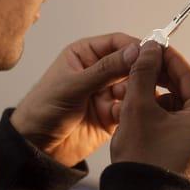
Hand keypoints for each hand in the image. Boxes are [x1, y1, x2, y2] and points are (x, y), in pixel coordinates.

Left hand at [10, 33, 139, 166]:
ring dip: (133, 93)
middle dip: (139, 72)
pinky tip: (120, 116)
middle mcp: (99, 70)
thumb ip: (105, 69)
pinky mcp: (113, 114)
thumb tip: (136, 50)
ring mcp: (107, 92)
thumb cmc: (44, 108)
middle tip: (150, 79)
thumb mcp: (73, 85)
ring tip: (123, 101)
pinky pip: (130, 107)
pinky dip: (130, 111)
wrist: (36, 146)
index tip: (153, 54)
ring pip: (133, 86)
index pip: (118, 43)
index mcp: (86, 54)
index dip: (136, 46)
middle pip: (130, 64)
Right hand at [111, 41, 189, 186]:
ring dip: (164, 95)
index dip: (169, 57)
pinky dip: (168, 113)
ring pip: (187, 106)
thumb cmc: (142, 161)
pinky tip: (149, 112)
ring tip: (142, 92)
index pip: (189, 75)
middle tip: (146, 66)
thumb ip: (144, 72)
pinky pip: (186, 122)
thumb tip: (149, 49)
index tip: (155, 46)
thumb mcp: (138, 107)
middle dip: (165, 77)